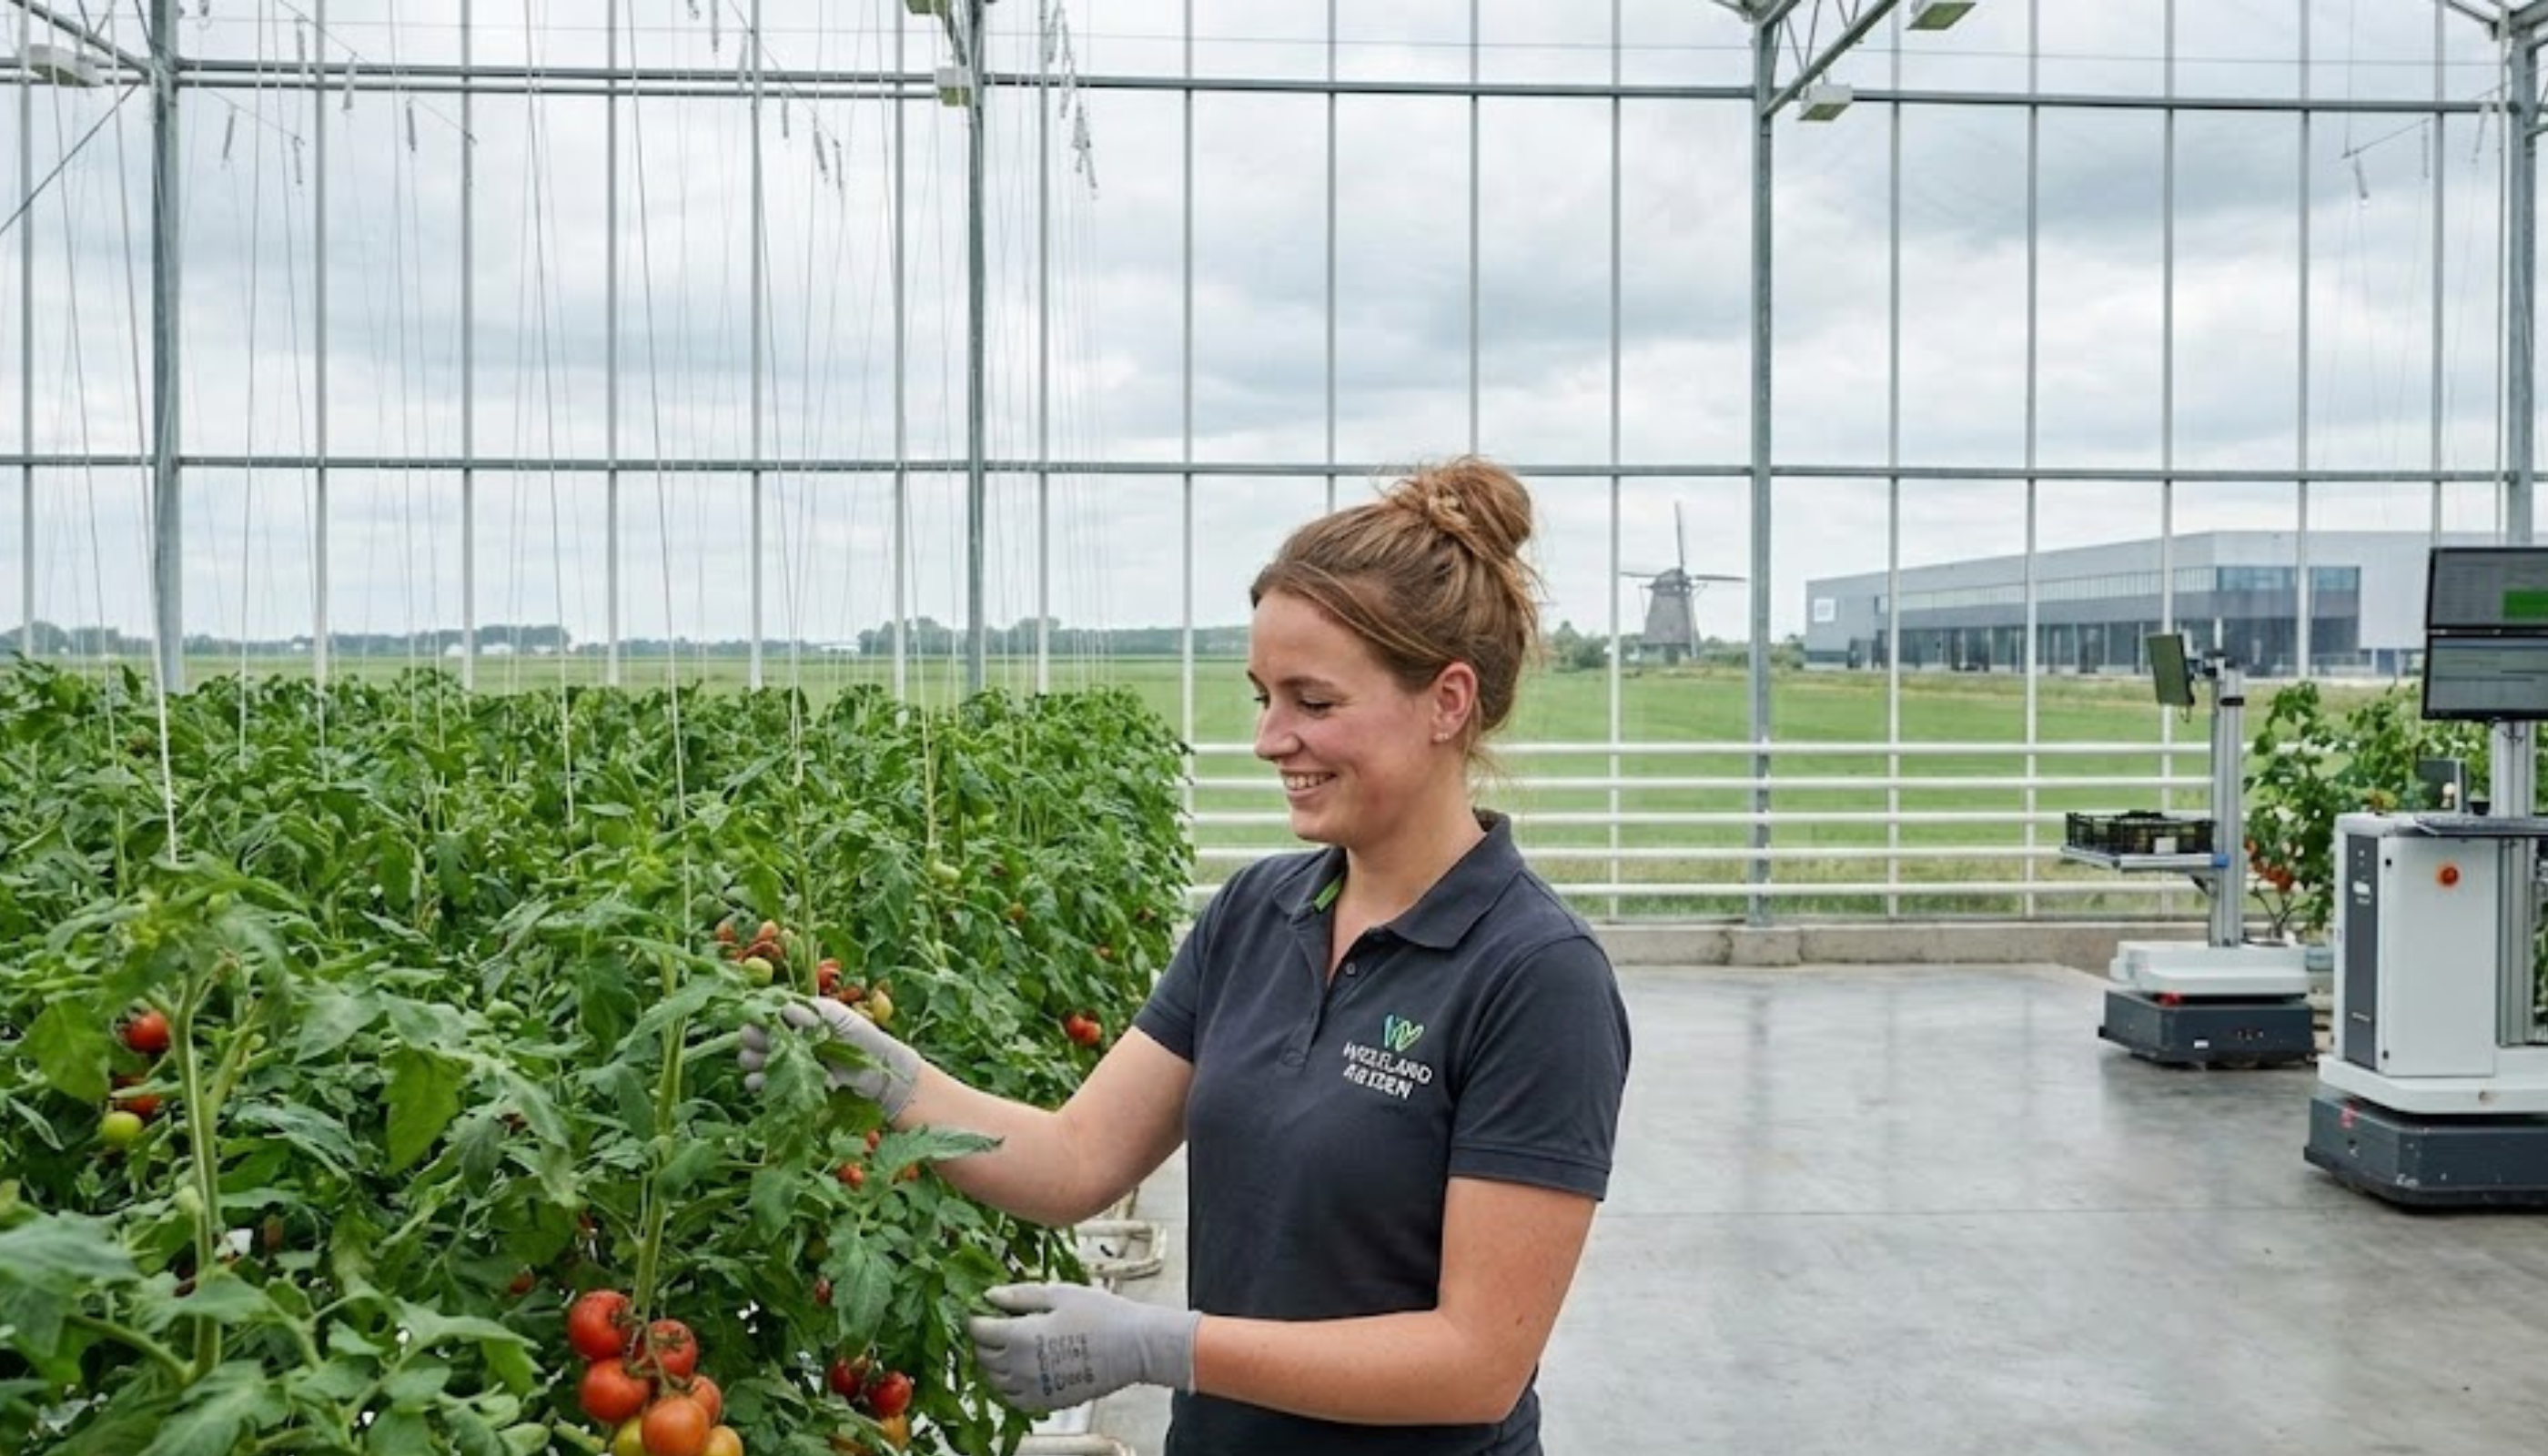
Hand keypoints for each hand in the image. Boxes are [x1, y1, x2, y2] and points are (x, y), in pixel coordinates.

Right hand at [737, 997, 920, 1118]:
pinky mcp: (792, 1084)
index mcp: (798, 1017)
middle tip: (752, 1041)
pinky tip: (759, 1081)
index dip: (758, 1017)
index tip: (755, 1021)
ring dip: (751, 1060)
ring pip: (756, 1059)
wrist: (878, 1071)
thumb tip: (783, 1009)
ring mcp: (789, 1061)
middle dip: (752, 1038)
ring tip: (754, 1062)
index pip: (768, 1014)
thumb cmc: (861, 1036)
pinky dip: (759, 1081)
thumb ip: (811, 1013)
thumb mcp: (838, 1016)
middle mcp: (789, 1038)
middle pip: (757, 1036)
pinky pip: (767, 1082)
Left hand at [967, 1283, 1199, 1413]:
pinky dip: (1010, 1385)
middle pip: (983, 1356)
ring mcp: (1032, 1389)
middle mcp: (1019, 1367)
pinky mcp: (1046, 1403)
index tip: (983, 1310)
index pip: (979, 1331)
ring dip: (995, 1364)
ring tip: (1010, 1347)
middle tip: (997, 1325)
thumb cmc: (1101, 1313)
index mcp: (1020, 1336)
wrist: (1134, 1348)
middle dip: (984, 1340)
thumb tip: (989, 1296)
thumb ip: (1020, 1295)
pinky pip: (1014, 1399)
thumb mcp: (1059, 1294)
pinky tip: (1023, 1370)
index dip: (976, 1318)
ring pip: (995, 1381)